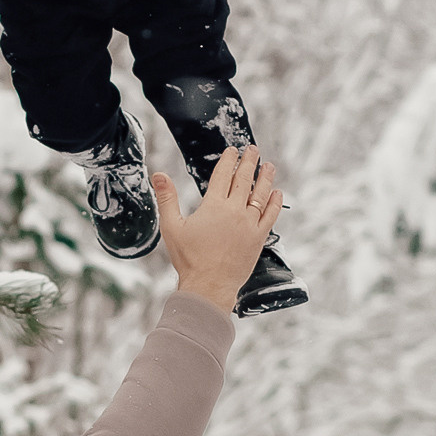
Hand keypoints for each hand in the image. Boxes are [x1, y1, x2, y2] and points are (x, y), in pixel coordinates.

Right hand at [153, 144, 280, 310]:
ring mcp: (249, 224)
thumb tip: (158, 175)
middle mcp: (234, 211)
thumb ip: (167, 198)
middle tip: (253, 150)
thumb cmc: (188, 259)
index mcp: (213, 206)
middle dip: (249, 162)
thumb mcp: (171, 227)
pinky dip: (275, 203)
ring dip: (265, 178)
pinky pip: (270, 216)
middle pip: (244, 180)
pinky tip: (277, 193)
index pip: (223, 175)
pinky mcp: (259, 238)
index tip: (232, 151)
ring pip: (260, 195)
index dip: (228, 160)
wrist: (209, 285)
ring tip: (269, 166)